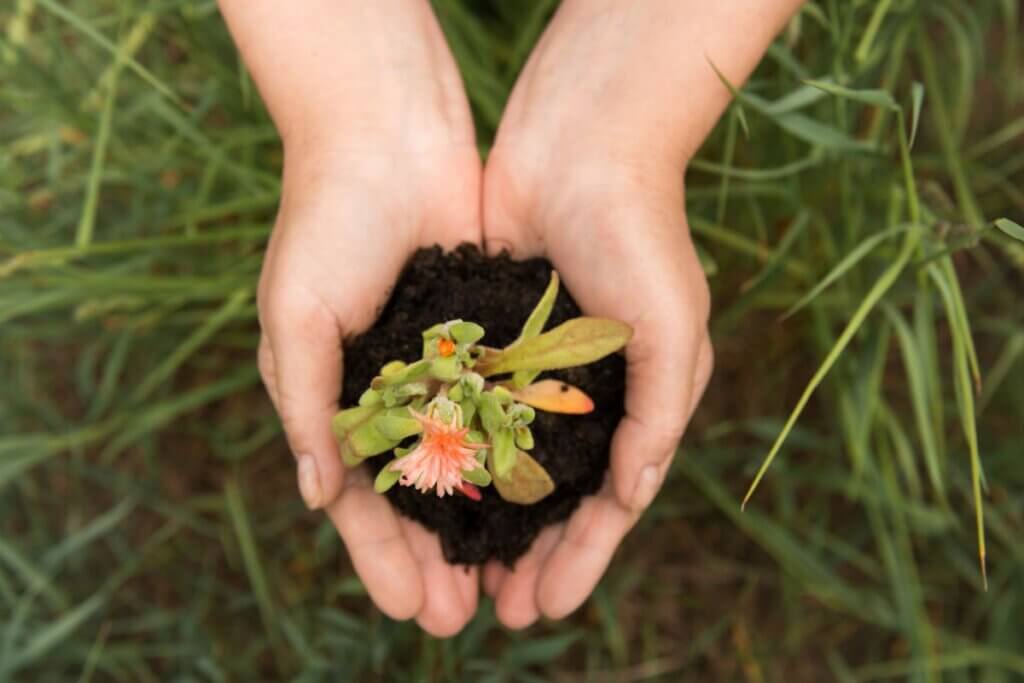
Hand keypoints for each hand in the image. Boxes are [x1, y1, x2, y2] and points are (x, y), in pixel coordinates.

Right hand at [221, 0, 484, 635]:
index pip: (360, 500)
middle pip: (418, 499)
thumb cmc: (325, 223)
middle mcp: (392, 395)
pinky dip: (516, 459)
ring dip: (483, 526)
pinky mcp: (487, 338)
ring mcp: (443, 369)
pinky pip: (504, 409)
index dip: (382, 558)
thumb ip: (308, 406)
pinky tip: (539, 503)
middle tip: (463, 619)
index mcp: (337, 399)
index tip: (412, 609)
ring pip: (468, 467)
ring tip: (507, 583)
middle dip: (436, 560)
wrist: (387, 137)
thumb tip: (318, 496)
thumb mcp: (296, 317)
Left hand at [476, 0, 808, 626]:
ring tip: (455, 571)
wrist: (582, 144)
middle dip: (527, 555)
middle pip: (551, 496)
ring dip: (484, 518)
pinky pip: (466, 407)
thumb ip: (659, 414)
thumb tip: (631, 498)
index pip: (607, 502)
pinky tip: (426, 491)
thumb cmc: (641, 234)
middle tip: (493, 611)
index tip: (544, 607)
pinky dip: (452, 453)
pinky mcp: (487, 336)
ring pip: (504, 463)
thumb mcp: (672, 327)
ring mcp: (532, 367)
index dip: (580, 559)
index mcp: (636, 400)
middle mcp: (584, 393)